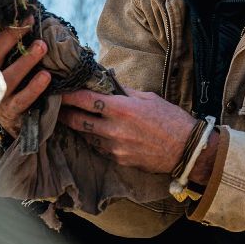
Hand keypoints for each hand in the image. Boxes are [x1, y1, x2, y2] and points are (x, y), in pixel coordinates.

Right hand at [0, 16, 51, 136]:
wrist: (11, 126)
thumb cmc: (13, 89)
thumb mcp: (8, 69)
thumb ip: (14, 51)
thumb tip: (33, 22)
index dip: (11, 30)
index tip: (29, 18)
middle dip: (12, 40)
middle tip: (31, 27)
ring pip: (9, 78)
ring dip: (25, 62)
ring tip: (42, 47)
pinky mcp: (10, 113)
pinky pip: (22, 100)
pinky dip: (34, 88)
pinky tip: (46, 77)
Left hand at [59, 88, 217, 182]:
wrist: (185, 149)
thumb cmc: (170, 119)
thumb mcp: (149, 98)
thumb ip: (124, 92)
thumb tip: (107, 83)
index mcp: (122, 109)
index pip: (85, 100)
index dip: (68, 96)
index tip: (59, 92)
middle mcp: (114, 129)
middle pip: (77, 121)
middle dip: (65, 114)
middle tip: (58, 109)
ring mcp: (115, 147)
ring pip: (87, 136)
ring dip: (81, 128)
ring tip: (78, 119)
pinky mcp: (119, 159)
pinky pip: (100, 148)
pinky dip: (97, 140)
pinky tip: (99, 133)